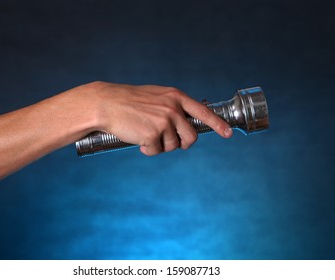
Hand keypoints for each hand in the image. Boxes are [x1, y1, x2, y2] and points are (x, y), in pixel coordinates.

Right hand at [81, 82, 232, 155]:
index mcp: (175, 97)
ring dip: (161, 146)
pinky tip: (138, 140)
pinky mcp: (153, 134)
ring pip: (173, 146)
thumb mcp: (155, 97)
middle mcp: (173, 108)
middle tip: (170, 142)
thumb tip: (184, 125)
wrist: (106, 103)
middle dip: (183, 144)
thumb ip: (172, 107)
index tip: (228, 134)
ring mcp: (164, 122)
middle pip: (191, 136)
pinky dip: (147, 150)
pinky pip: (156, 151)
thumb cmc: (128, 101)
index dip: (218, 124)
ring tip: (146, 135)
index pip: (203, 112)